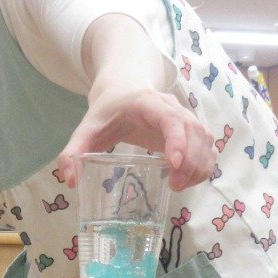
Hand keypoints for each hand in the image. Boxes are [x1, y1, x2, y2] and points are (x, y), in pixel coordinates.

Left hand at [56, 85, 215, 192]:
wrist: (124, 91)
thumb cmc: (106, 113)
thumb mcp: (86, 130)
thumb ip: (73, 153)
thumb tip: (70, 181)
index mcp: (147, 103)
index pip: (170, 118)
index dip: (177, 141)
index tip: (174, 165)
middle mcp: (172, 107)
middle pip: (193, 131)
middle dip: (190, 160)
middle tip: (174, 185)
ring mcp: (185, 117)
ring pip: (204, 139)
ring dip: (199, 165)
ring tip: (179, 186)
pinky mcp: (191, 130)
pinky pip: (207, 146)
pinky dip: (204, 165)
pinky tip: (188, 181)